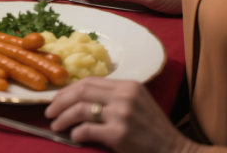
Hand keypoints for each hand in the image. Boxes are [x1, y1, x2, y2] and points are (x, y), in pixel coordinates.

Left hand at [44, 77, 200, 152]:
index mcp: (128, 85)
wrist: (176, 152)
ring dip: (63, 117)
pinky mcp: (119, 134)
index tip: (57, 98)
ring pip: (81, 109)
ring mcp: (122, 114)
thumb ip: (114, 96)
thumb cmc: (154, 130)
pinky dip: (76, 132)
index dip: (69, 89)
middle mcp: (124, 96)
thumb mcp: (138, 103)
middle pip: (81, 91)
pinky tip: (73, 136)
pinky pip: (87, 129)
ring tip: (56, 125)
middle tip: (49, 112)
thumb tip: (80, 98)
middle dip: (60, 101)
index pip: (89, 81)